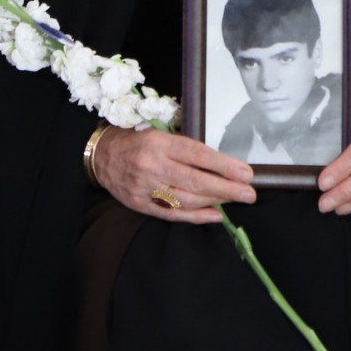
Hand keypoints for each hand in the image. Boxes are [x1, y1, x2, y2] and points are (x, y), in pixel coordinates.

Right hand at [93, 127, 255, 224]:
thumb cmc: (137, 141)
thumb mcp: (160, 134)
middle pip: (196, 181)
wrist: (101, 156)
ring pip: (187, 199)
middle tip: (249, 193)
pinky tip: (216, 215)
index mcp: (160, 143)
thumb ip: (186, 149)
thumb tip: (220, 164)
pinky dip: (197, 216)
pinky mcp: (141, 205)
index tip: (245, 173)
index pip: (198, 155)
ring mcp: (146, 188)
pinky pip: (173, 214)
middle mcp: (153, 166)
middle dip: (226, 188)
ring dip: (215, 201)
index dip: (224, 165)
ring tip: (236, 199)